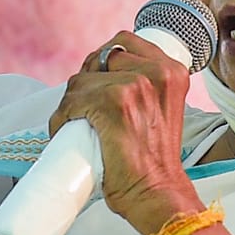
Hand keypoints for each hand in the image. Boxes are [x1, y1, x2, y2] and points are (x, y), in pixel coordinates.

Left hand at [51, 31, 203, 232]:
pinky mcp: (113, 103)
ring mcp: (135, 85)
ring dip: (71, 103)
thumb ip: (144, 87)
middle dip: (86, 80)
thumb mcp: (160, 109)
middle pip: (100, 58)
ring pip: (82, 80)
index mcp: (172, 70)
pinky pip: (73, 100)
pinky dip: (62, 116)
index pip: (124, 41)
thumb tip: (102, 76)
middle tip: (83, 107)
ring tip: (75, 124)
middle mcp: (157, 72)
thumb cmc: (155, 160)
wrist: (159, 193)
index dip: (104, 60)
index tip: (96, 81)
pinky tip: (64, 130)